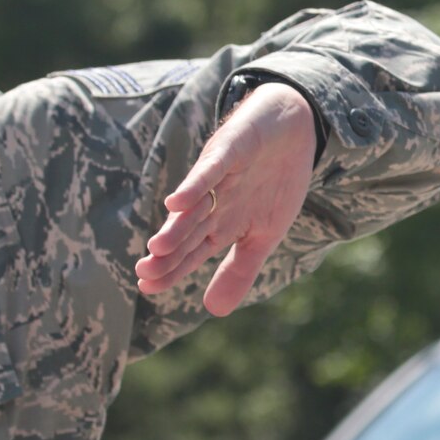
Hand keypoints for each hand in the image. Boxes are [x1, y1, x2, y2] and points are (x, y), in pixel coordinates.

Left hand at [136, 82, 315, 315]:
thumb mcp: (265, 236)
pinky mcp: (230, 149)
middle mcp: (215, 201)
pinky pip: (211, 169)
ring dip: (177, 225)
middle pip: (186, 231)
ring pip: (195, 204)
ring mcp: (220, 175)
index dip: (171, 270)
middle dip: (167, 253)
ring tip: (157, 248)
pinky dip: (195, 185)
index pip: (190, 252)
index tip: (147, 287)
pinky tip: (177, 202)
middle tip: (144, 272)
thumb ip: (239, 271)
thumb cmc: (276, 182)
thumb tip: (212, 312)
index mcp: (221, 223)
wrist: (295, 127)